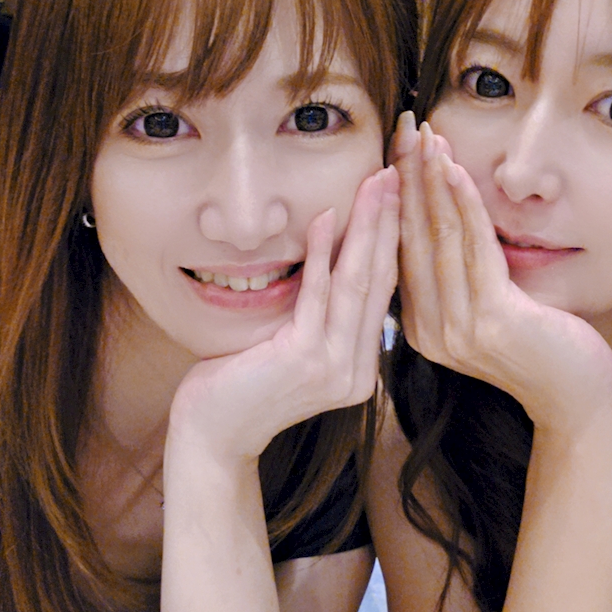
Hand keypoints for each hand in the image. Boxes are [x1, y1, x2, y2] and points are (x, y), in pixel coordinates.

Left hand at [167, 166, 398, 468]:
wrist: (212, 435)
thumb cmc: (243, 386)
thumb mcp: (293, 347)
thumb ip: (321, 318)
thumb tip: (338, 266)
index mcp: (360, 366)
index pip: (384, 292)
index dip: (394, 241)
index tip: (398, 198)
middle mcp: (357, 370)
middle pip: (380, 281)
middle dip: (390, 223)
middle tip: (397, 175)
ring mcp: (335, 367)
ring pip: (357, 283)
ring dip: (367, 227)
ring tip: (375, 184)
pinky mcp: (304, 359)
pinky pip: (317, 295)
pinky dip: (323, 253)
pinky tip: (327, 218)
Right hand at [392, 112, 611, 434]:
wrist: (576, 399)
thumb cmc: (540, 348)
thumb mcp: (490, 309)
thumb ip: (459, 277)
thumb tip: (444, 222)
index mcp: (420, 326)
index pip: (400, 247)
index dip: (397, 193)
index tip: (397, 148)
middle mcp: (429, 329)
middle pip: (410, 235)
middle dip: (407, 174)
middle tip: (402, 126)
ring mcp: (457, 327)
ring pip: (437, 235)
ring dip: (431, 178)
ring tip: (425, 135)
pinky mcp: (491, 319)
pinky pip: (472, 246)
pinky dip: (462, 201)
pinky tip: (455, 168)